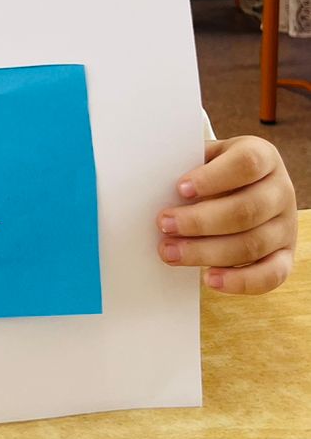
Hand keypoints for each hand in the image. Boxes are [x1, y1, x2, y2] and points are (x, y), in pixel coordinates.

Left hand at [157, 136, 296, 293]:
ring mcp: (285, 226)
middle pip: (247, 209)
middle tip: (164, 224)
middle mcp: (280, 191)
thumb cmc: (217, 173)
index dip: (213, 178)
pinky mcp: (285, 256)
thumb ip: (189, 165)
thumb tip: (153, 185)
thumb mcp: (207, 158)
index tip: (180, 188)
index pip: (247, 164)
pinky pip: (270, 275)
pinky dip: (240, 281)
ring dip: (207, 252)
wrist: (244, 189)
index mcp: (264, 157)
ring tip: (171, 252)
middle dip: (200, 221)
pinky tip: (209, 279)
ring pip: (252, 244)